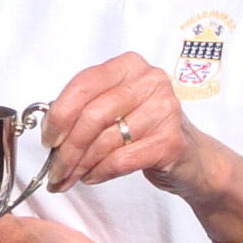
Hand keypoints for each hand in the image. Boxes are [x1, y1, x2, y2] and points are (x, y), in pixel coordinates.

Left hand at [41, 52, 206, 195]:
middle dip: (67, 149)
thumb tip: (50, 128)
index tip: (48, 139)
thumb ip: (84, 109)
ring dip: (80, 165)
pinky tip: (93, 177)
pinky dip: (100, 172)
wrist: (193, 158)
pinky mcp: (171, 141)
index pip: (84, 84)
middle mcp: (150, 81)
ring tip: (71, 177)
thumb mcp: (116, 108)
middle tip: (55, 169)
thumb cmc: (147, 130)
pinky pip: (121, 160)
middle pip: (92, 116)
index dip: (59, 115)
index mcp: (130, 66)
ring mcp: (165, 109)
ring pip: (104, 141)